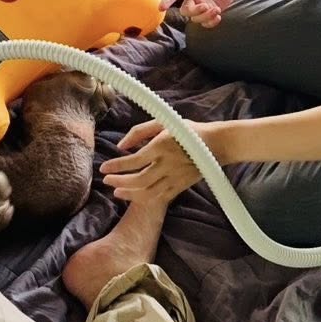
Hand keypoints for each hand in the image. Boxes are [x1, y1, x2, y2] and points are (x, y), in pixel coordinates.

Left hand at [100, 119, 220, 202]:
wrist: (216, 144)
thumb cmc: (187, 130)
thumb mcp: (163, 122)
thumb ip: (139, 132)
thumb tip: (120, 146)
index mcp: (162, 146)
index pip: (134, 160)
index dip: (117, 166)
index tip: (104, 168)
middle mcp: (168, 164)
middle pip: (139, 180)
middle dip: (119, 181)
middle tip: (106, 180)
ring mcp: (175, 177)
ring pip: (148, 192)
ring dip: (129, 194)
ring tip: (116, 192)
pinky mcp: (181, 186)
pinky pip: (160, 197)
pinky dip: (145, 199)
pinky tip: (134, 196)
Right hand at [161, 0, 243, 26]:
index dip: (167, 0)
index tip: (161, 8)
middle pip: (185, 10)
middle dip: (193, 11)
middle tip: (205, 6)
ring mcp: (203, 5)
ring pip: (195, 18)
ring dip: (204, 17)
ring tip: (216, 10)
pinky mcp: (212, 11)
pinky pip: (207, 23)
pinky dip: (211, 23)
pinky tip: (218, 16)